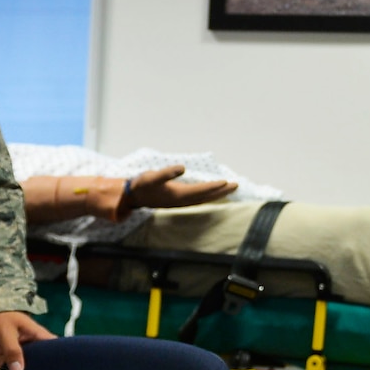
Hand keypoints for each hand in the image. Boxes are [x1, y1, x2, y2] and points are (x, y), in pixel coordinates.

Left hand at [0, 311, 55, 369]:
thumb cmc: (0, 317)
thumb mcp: (7, 332)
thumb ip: (13, 350)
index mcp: (37, 335)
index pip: (55, 347)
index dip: (60, 358)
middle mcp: (32, 344)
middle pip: (42, 360)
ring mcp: (20, 351)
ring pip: (26, 365)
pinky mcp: (8, 356)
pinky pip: (11, 367)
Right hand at [123, 165, 239, 210]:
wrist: (132, 197)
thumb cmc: (142, 185)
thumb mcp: (152, 177)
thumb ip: (167, 173)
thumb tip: (182, 168)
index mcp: (178, 195)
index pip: (201, 191)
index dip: (214, 187)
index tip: (226, 182)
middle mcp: (182, 201)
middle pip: (206, 196)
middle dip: (221, 191)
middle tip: (236, 185)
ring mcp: (181, 202)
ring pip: (203, 199)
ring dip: (216, 194)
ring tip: (229, 188)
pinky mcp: (178, 201)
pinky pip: (198, 199)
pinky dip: (208, 195)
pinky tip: (212, 192)